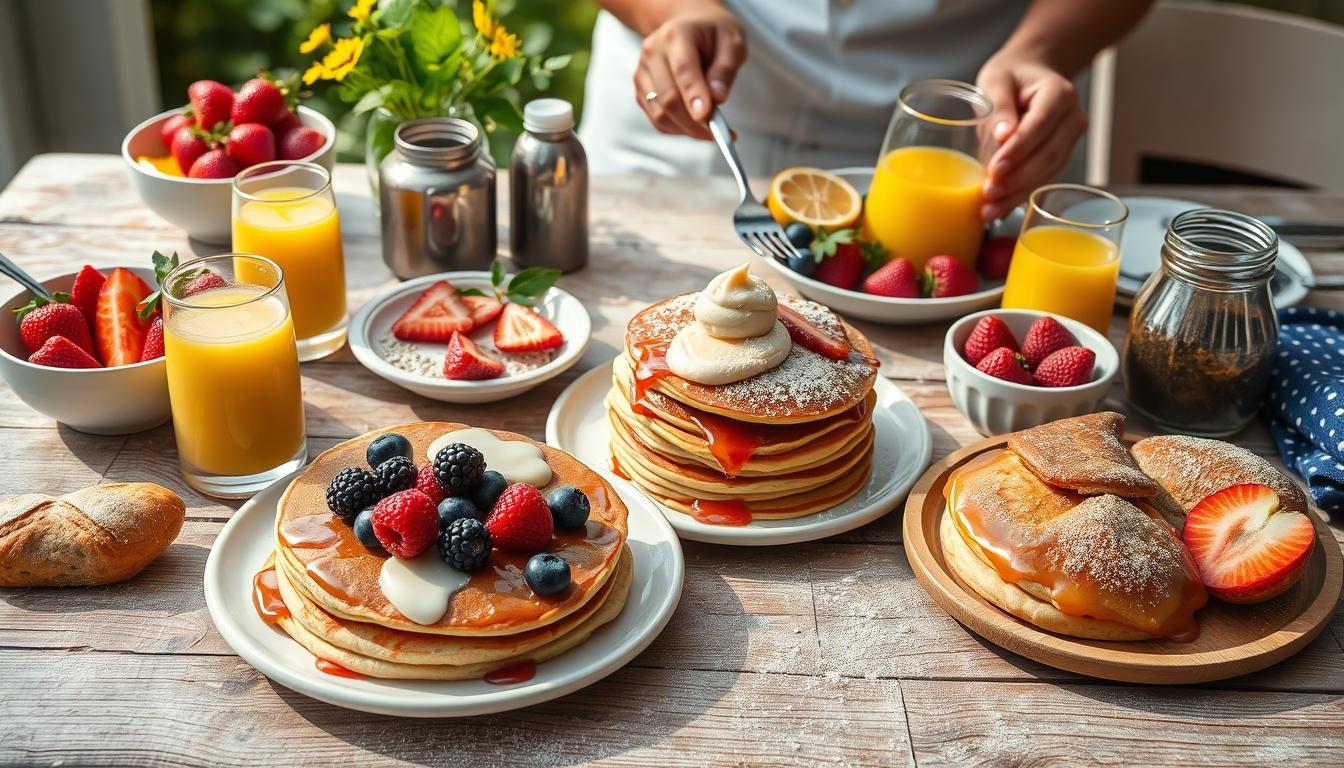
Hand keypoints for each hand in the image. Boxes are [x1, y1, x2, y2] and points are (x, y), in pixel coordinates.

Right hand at [633, 2, 745, 139]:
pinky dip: (678, 129)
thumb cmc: (714, 34)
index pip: (683, 69)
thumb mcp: (732, 42)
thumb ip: (725, 69)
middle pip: (668, 97)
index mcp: (676, 34)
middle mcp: (653, 52)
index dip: (694, 96)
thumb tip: (717, 98)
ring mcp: (642, 72)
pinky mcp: (641, 90)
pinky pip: (657, 119)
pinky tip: (696, 126)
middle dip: (695, 122)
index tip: (708, 117)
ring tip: (712, 130)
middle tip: (721, 133)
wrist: (691, 25)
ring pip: (660, 113)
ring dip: (688, 129)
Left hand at [976, 56, 1088, 220]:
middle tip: (988, 193)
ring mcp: (1069, 140)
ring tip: (989, 208)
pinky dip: (1020, 194)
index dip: (1019, 149)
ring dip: (1018, 193)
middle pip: (1049, 154)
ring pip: (1048, 172)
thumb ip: (999, 105)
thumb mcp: (997, 80)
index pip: (1041, 124)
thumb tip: (1002, 135)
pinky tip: (999, 206)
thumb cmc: (1010, 77)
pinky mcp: (1060, 156)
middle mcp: (1072, 118)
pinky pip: (1043, 178)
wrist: (1028, 77)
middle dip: (1018, 178)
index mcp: (1060, 93)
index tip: (995, 168)